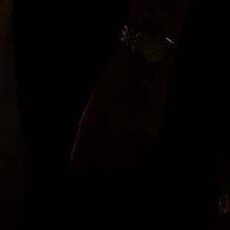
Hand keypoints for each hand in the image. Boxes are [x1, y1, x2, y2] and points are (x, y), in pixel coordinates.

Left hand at [68, 47, 170, 174]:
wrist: (144, 61)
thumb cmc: (115, 78)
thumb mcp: (95, 102)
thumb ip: (91, 129)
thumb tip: (91, 153)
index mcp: (89, 124)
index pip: (80, 162)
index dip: (82, 166)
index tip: (85, 167)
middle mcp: (108, 133)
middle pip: (101, 168)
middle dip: (101, 165)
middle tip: (105, 159)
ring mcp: (130, 135)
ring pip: (122, 165)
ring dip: (120, 161)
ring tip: (121, 150)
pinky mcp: (149, 135)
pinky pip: (140, 156)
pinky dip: (137, 153)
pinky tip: (135, 141)